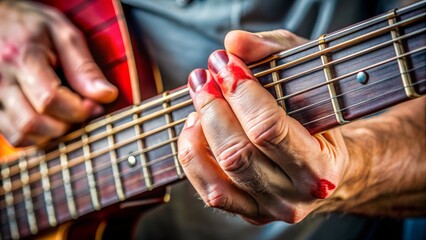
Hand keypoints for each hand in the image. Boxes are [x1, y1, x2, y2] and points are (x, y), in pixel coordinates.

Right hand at [0, 1, 117, 146]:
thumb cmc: (31, 25)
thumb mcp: (63, 34)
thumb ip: (84, 66)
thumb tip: (107, 95)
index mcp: (20, 57)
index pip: (50, 99)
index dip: (79, 109)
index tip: (95, 106)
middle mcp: (0, 79)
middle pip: (35, 121)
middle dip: (68, 124)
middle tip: (83, 112)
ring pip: (22, 133)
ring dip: (52, 133)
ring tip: (66, 116)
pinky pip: (13, 135)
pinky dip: (36, 136)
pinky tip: (50, 120)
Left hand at [178, 30, 349, 223]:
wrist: (322, 163)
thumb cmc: (314, 116)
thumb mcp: (305, 76)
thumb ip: (274, 53)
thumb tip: (234, 42)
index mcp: (320, 165)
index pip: (268, 129)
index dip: (239, 92)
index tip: (223, 62)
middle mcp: (294, 195)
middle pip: (238, 153)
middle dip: (213, 108)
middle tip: (203, 77)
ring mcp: (267, 208)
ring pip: (219, 172)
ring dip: (199, 129)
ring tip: (200, 99)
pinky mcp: (246, 212)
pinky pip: (209, 190)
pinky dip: (193, 156)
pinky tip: (195, 127)